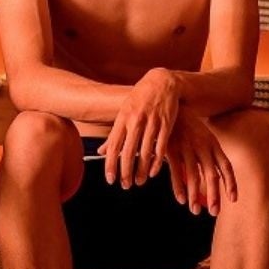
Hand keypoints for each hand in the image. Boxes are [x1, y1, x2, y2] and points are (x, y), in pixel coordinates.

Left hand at [103, 69, 182, 187]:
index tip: (110, 180)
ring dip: (141, 170)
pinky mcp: (166, 124)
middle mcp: (136, 121)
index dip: (111, 164)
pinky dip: (157, 162)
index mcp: (123, 119)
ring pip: (145, 152)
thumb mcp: (124, 113)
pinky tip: (153, 172)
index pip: (114, 146)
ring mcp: (152, 122)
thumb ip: (114, 134)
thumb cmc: (139, 99)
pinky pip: (161, 147)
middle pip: (129, 152)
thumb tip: (101, 151)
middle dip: (126, 172)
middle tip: (125, 186)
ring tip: (139, 182)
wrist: (161, 82)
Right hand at [164, 113, 237, 216]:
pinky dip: (179, 187)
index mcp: (213, 144)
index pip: (226, 166)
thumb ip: (210, 155)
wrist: (172, 107)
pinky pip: (176, 172)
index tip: (233, 199)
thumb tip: (214, 177)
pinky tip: (181, 199)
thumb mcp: (204, 137)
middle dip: (214, 195)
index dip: (230, 183)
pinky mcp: (172, 149)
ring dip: (195, 195)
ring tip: (195, 210)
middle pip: (211, 175)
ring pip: (193, 176)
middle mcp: (202, 147)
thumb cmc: (189, 126)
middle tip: (215, 212)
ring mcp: (187, 148)